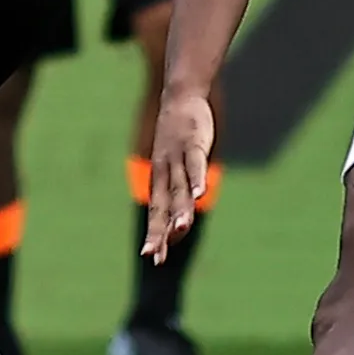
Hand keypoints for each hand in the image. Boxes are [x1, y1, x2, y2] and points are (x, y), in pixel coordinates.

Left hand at [140, 84, 216, 260]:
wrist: (181, 96)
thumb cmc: (178, 138)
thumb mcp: (175, 166)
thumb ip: (179, 194)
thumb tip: (180, 224)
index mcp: (160, 179)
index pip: (156, 212)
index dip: (155, 234)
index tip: (152, 257)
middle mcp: (165, 171)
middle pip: (162, 205)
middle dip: (159, 230)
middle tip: (154, 254)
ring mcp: (179, 157)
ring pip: (180, 188)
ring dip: (181, 209)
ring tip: (182, 229)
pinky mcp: (194, 143)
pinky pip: (196, 163)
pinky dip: (198, 178)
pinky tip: (201, 194)